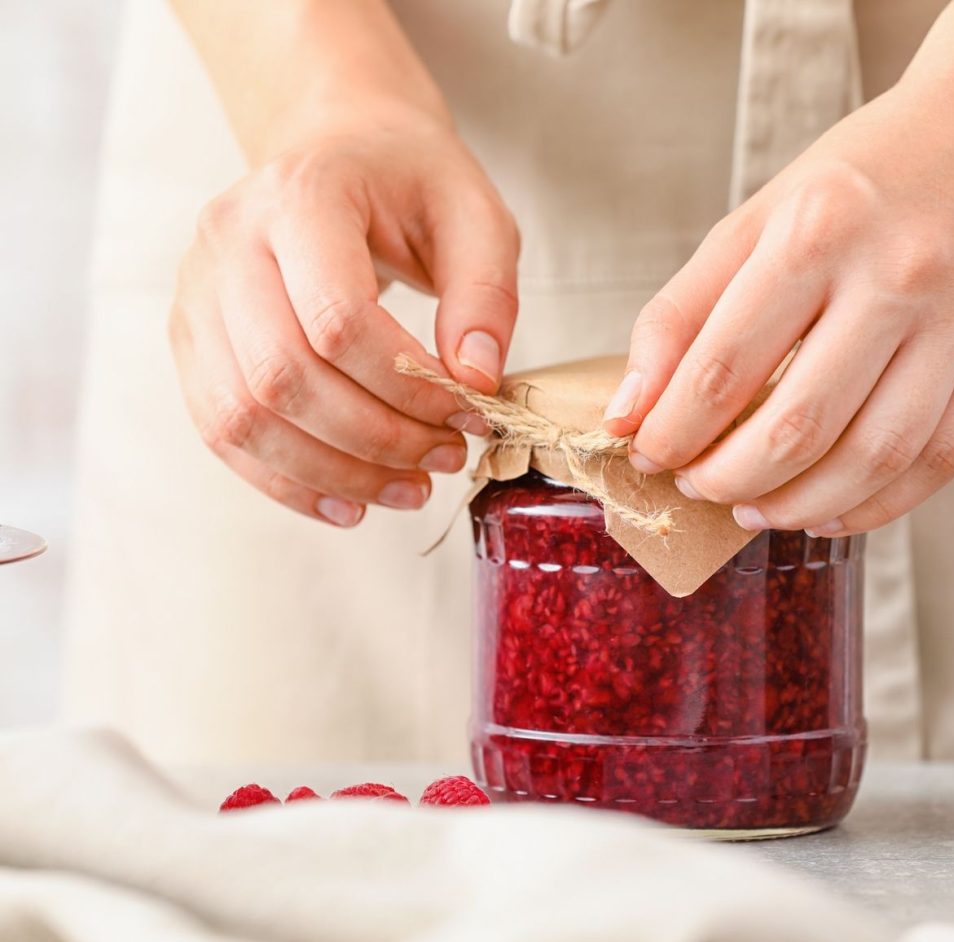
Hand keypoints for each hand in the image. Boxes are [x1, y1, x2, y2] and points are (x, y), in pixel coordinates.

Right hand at [170, 110, 518, 526]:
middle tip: (444, 458)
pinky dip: (287, 481)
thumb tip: (477, 383)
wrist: (337, 152)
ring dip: (333, 474)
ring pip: (244, 417)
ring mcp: (197, 294)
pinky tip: (349, 502)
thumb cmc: (408, 183)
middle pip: (284, 376)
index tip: (467, 414)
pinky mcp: (193, 342)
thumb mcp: (475, 214)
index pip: (337, 319)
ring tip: (408, 491)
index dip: (407, 386)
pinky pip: (223, 432)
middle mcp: (228, 242)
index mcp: (299, 195)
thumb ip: (486, 294)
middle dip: (376, 439)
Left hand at [605, 30, 953, 536]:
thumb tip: (626, 414)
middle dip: (727, 478)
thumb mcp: (753, 223)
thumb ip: (679, 316)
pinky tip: (824, 510)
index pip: (721, 369)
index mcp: (816, 232)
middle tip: (698, 486)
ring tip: (751, 509)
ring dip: (794, 505)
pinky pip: (937, 460)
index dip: (672, 432)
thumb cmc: (858, 183)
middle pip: (795, 427)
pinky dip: (873, 506)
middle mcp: (896, 276)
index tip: (648, 453)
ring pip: (870, 458)